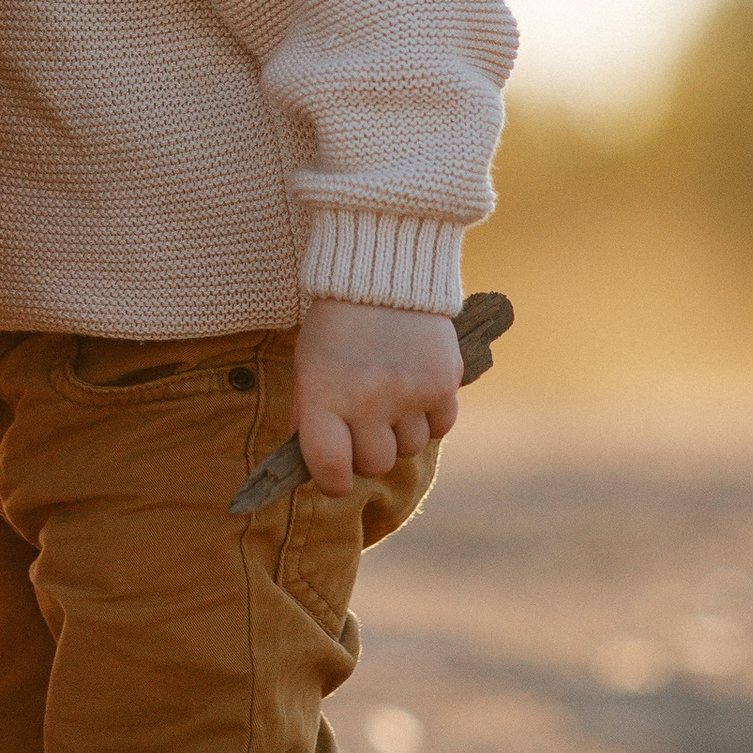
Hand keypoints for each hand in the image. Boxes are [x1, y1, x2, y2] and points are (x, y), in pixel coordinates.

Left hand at [292, 299, 462, 496]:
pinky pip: (441, 426)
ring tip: (392, 395)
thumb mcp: (309, 365)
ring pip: (410, 448)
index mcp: (324, 397)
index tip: (336, 476)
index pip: (330, 469)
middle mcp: (367, 401)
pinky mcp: (443, 383)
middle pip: (376, 465)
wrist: (383, 271)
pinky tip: (417, 387)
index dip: (333, 481)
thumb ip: (310, 415)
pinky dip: (430, 415)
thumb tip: (318, 463)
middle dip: (368, 451)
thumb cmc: (337, 324)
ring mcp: (408, 393)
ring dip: (401, 431)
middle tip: (364, 423)